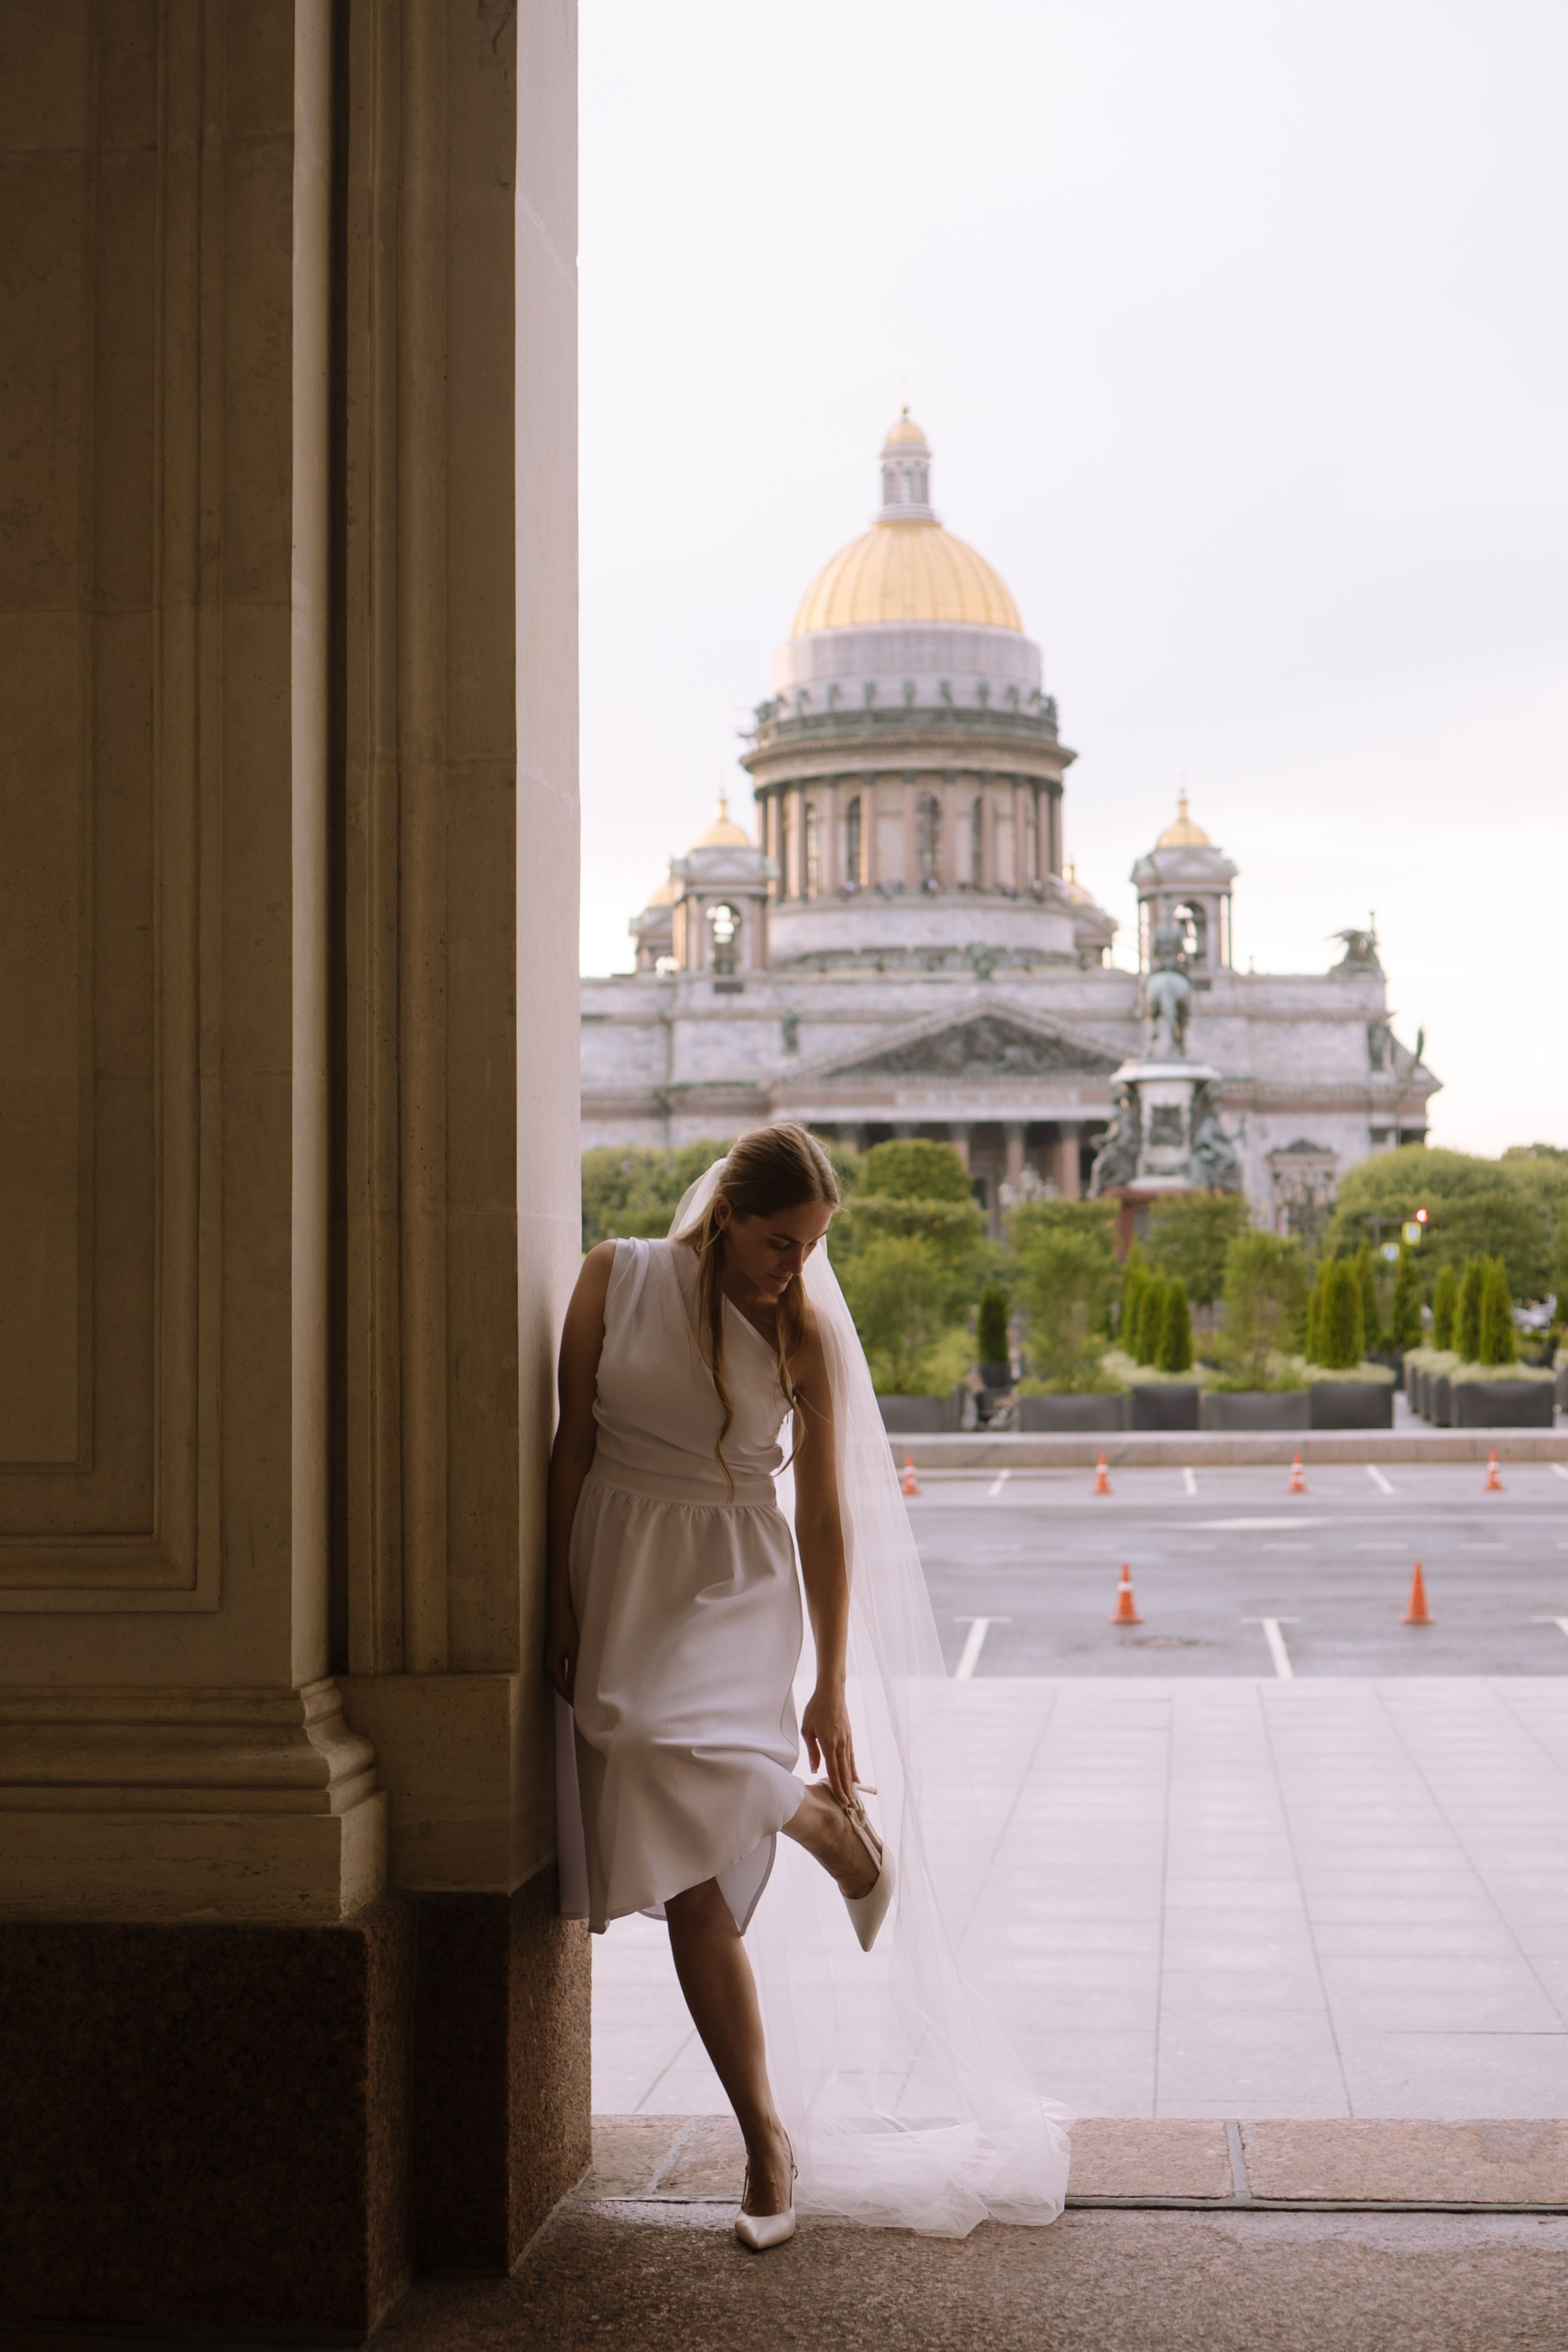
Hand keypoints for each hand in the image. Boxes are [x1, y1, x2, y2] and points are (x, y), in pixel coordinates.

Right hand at [545, 1608, 578, 1702]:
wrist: (559, 1613)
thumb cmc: (567, 1630)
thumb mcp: (574, 1650)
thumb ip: (574, 1669)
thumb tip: (576, 1687)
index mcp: (552, 1665)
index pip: (561, 1687)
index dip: (570, 1697)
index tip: (578, 1707)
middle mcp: (548, 1664)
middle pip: (558, 1685)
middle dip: (568, 1694)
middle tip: (580, 1703)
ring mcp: (549, 1659)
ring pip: (558, 1678)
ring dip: (566, 1687)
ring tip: (578, 1693)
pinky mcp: (552, 1654)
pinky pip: (558, 1671)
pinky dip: (565, 1678)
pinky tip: (573, 1679)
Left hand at [801, 1682, 857, 1805]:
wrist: (832, 1691)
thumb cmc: (816, 1708)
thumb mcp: (807, 1730)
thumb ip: (812, 1751)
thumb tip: (815, 1769)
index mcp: (829, 1744)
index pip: (834, 1771)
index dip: (838, 1788)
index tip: (842, 1801)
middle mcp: (841, 1744)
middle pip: (844, 1772)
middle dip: (847, 1790)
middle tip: (851, 1806)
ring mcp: (847, 1740)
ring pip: (849, 1766)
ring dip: (851, 1782)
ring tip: (854, 1796)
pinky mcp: (849, 1736)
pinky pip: (852, 1757)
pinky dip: (853, 1769)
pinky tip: (856, 1777)